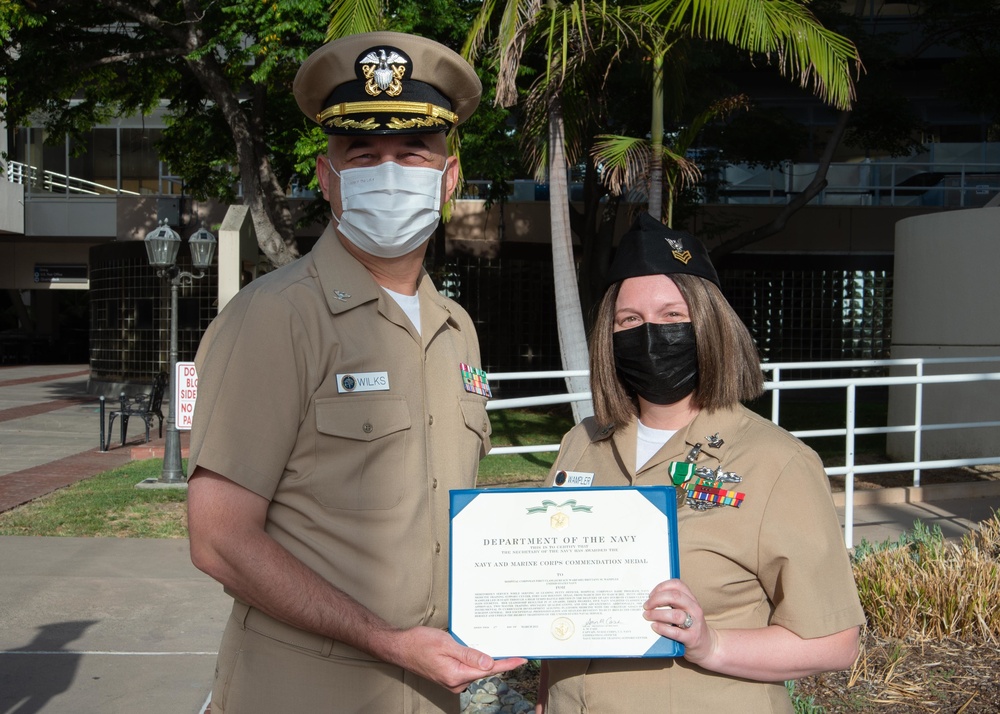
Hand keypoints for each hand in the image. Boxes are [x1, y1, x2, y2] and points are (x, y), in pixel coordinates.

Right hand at [388, 626, 526, 692]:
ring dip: (486, 659)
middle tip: (515, 649)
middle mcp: (456, 682)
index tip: (522, 660)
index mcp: (457, 675)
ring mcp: (453, 681)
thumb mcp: (446, 644)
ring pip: (476, 669)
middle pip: (484, 671)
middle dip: (499, 660)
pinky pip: (468, 668)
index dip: (507, 664)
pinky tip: (480, 652)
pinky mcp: (449, 676)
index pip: (488, 670)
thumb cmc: (419, 642)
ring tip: (498, 648)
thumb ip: (469, 654)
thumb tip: (490, 664)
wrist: (399, 647)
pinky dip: (475, 660)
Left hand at [643, 578, 717, 665]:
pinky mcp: (692, 638)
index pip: (677, 584)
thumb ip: (672, 604)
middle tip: (646, 605)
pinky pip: (676, 632)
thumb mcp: (685, 611)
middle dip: (657, 599)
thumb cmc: (690, 627)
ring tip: (647, 616)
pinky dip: (663, 629)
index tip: (650, 594)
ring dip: (657, 614)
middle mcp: (694, 609)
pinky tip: (654, 627)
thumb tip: (649, 601)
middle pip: (675, 597)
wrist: (708, 646)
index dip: (662, 586)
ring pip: (675, 614)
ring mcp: (695, 623)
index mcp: (691, 599)